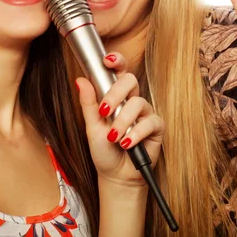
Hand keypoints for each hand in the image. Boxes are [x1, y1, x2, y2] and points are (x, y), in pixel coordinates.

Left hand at [76, 52, 163, 186]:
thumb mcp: (91, 127)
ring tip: (113, 138)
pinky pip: (149, 122)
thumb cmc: (104, 150)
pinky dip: (135, 134)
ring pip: (138, 103)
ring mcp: (145, 113)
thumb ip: (88, 104)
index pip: (119, 72)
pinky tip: (126, 144)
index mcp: (116, 96)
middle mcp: (132, 101)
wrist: (116, 176)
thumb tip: (80, 80)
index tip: (107, 60)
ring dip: (123, 122)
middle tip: (104, 111)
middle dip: (115, 93)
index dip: (117, 61)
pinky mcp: (156, 127)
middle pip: (131, 80)